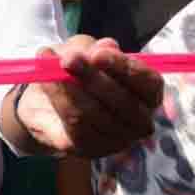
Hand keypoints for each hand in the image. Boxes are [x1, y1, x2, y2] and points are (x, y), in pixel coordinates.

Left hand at [19, 35, 163, 156]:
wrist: (45, 100)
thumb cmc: (76, 71)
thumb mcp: (83, 49)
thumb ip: (94, 47)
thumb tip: (107, 46)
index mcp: (148, 93)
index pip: (149, 83)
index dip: (125, 68)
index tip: (98, 54)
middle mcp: (139, 121)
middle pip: (122, 102)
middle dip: (92, 77)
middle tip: (68, 59)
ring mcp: (115, 139)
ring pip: (92, 113)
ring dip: (68, 86)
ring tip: (50, 64)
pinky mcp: (89, 148)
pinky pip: (73, 123)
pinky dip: (57, 97)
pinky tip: (45, 80)